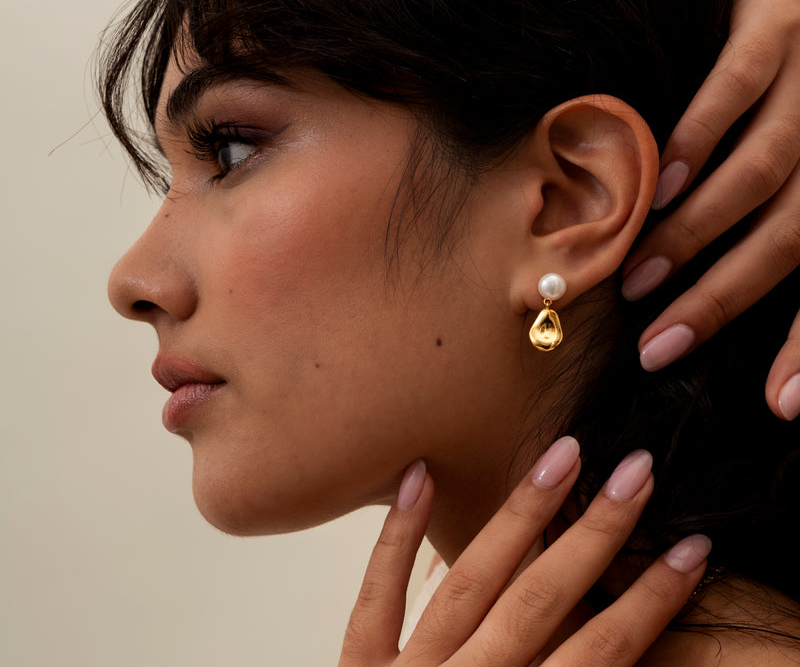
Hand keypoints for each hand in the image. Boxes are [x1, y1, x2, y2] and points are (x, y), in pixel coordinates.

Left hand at [339, 439, 709, 666]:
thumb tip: (613, 644)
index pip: (600, 655)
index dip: (650, 603)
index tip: (690, 550)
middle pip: (541, 602)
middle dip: (595, 534)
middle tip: (637, 471)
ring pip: (471, 582)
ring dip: (521, 516)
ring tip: (562, 457)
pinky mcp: (357, 666)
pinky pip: (375, 595)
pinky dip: (396, 535)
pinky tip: (419, 473)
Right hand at [620, 0, 799, 420]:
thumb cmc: (778, 61)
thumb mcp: (778, 139)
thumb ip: (747, 217)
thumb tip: (700, 291)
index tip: (774, 404)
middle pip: (796, 230)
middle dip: (724, 296)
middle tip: (657, 341)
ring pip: (769, 164)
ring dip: (698, 227)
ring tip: (640, 272)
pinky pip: (745, 77)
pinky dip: (701, 132)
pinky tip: (660, 172)